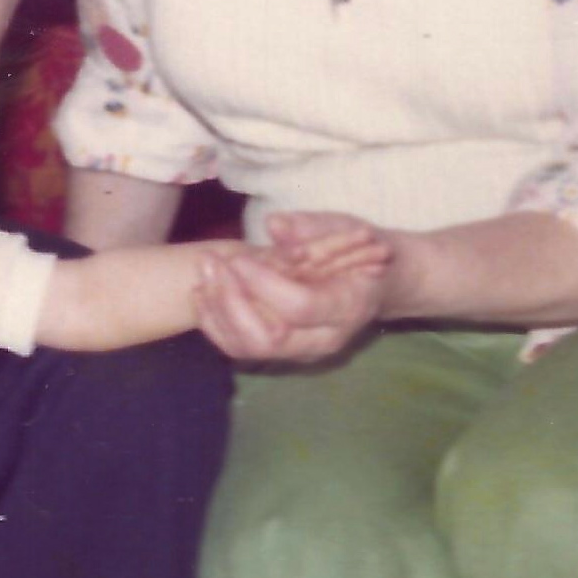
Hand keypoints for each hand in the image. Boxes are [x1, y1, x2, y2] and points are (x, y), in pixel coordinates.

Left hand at [196, 212, 395, 364]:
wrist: (375, 284)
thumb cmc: (362, 251)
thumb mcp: (346, 228)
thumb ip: (312, 228)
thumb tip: (275, 225)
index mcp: (347, 307)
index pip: (301, 308)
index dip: (264, 284)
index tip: (239, 258)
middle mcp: (323, 339)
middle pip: (268, 338)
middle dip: (232, 300)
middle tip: (213, 263)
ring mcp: (300, 351)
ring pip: (248, 348)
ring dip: (216, 310)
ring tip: (204, 272)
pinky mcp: (280, 351)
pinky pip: (238, 348)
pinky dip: (214, 322)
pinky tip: (201, 290)